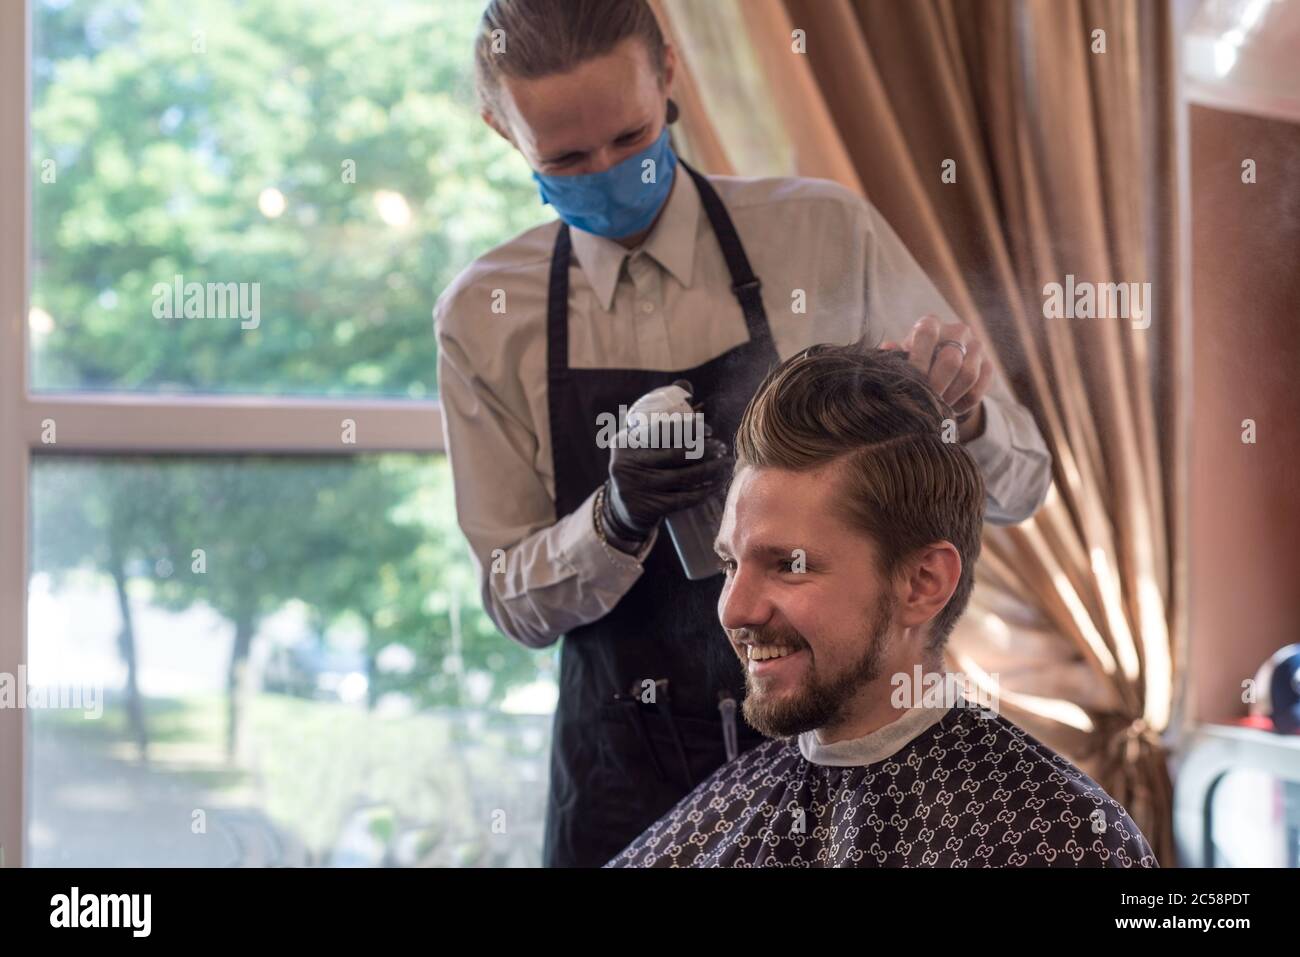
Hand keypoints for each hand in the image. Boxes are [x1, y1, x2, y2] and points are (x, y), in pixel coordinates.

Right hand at [602, 381, 732, 550]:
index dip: (689, 428)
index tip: (709, 429)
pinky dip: (703, 492)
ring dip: (710, 470)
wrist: (624, 509)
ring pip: (682, 477)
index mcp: (624, 443)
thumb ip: (661, 413)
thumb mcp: (641, 441)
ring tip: (724, 464)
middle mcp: (625, 465)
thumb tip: (685, 386)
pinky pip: (683, 499)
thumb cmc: (641, 465)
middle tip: (722, 447)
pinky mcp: (648, 509)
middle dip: (704, 450)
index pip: (661, 431)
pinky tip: (716, 485)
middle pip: (674, 454)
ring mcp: (636, 489)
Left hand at [882, 316, 992, 441]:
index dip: (919, 361)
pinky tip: (949, 410)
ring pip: (968, 376)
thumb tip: (888, 347)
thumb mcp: (901, 358)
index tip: (912, 384)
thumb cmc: (913, 363)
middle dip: (936, 386)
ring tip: (936, 409)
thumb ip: (895, 356)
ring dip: (950, 397)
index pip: (927, 334)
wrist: (939, 370)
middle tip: (926, 403)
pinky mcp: (988, 366)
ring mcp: (977, 347)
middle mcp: (958, 330)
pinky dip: (962, 404)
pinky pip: (979, 390)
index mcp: (931, 323)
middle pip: (951, 360)